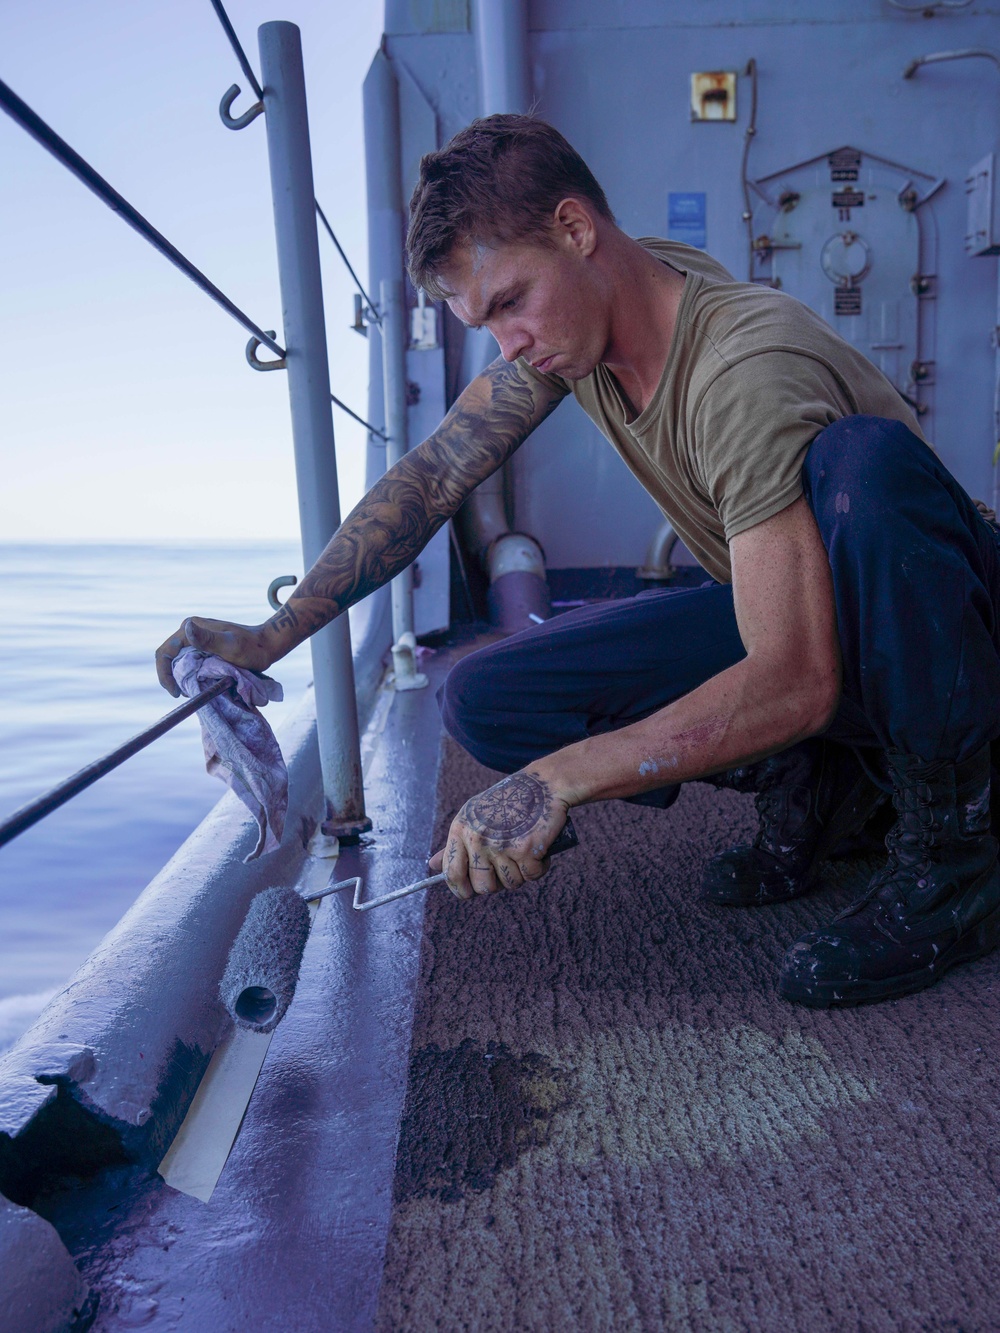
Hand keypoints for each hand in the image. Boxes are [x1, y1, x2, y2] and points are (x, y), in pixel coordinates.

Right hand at [155, 616, 275, 696]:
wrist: (266, 646)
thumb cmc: (251, 647)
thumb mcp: (230, 645)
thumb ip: (208, 639)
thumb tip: (186, 627)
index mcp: (191, 627)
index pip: (165, 652)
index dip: (164, 675)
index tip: (176, 693)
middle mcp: (190, 631)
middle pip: (170, 659)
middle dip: (174, 678)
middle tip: (187, 694)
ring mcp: (196, 640)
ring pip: (179, 663)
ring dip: (183, 679)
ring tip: (194, 692)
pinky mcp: (203, 648)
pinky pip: (190, 664)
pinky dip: (192, 677)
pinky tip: (201, 685)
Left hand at [428, 769, 570, 899]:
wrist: (542, 783)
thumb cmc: (507, 801)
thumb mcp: (474, 816)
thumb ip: (455, 843)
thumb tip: (432, 866)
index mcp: (461, 829)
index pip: (452, 873)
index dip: (460, 889)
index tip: (469, 892)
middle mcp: (478, 838)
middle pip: (483, 886)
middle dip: (496, 884)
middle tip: (506, 867)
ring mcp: (501, 845)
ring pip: (511, 883)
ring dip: (520, 873)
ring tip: (523, 850)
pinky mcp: (525, 849)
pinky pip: (531, 876)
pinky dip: (539, 867)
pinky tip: (538, 850)